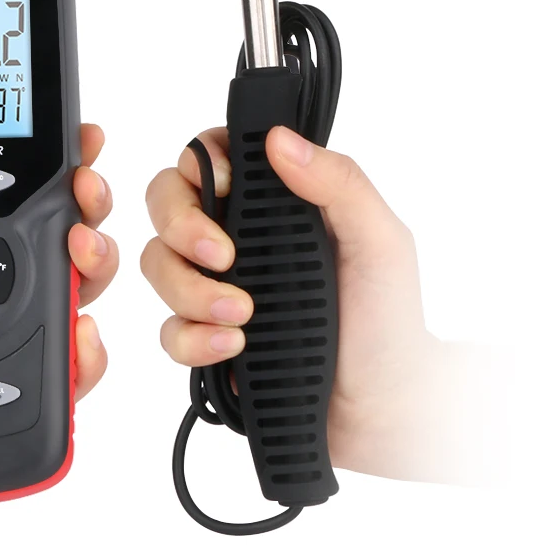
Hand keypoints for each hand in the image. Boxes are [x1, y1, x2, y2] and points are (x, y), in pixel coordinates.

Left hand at [0, 52, 118, 504]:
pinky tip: (79, 334)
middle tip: (86, 193)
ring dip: (97, 263)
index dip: (56, 157)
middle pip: (59, 226)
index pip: (13, 180)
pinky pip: (63, 365)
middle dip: (89, 202)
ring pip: (74, 285)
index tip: (81, 136)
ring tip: (83, 255)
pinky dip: (86, 351)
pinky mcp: (3, 377)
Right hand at [142, 125, 498, 484]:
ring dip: (189, 288)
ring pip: (157, 263)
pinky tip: (231, 346)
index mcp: (279, 201)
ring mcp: (219, 284)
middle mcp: (241, 234)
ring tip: (241, 315)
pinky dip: (192, 337)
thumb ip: (339, 182)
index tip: (223, 184)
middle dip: (182, 225)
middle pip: (167, 200)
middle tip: (224, 256)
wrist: (383, 408)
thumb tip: (280, 139)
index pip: (214, 154)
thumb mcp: (380, 241)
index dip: (203, 161)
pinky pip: (167, 328)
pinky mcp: (207, 336)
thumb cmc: (390, 320)